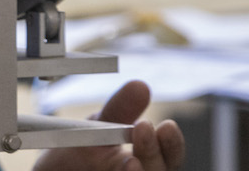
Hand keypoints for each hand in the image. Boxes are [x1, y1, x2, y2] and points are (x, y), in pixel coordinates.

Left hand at [32, 80, 184, 170]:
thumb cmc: (77, 154)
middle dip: (154, 153)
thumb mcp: (98, 128)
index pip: (169, 156)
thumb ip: (119, 110)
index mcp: (145, 162)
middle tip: (143, 128)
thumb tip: (140, 86)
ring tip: (131, 161)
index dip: (171, 144)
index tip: (165, 125)